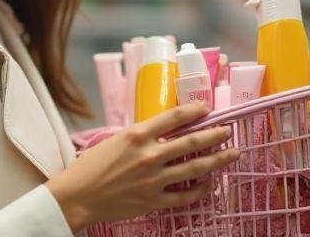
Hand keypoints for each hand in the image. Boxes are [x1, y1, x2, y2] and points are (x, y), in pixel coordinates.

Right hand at [46, 103, 238, 232]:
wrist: (77, 197)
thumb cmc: (89, 167)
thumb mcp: (112, 141)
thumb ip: (137, 137)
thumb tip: (157, 134)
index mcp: (136, 135)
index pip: (173, 117)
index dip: (193, 110)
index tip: (206, 108)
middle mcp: (149, 155)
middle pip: (191, 142)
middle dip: (214, 134)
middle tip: (229, 130)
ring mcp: (154, 180)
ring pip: (195, 168)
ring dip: (218, 159)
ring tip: (233, 154)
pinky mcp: (153, 200)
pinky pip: (185, 196)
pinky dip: (201, 190)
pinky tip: (210, 184)